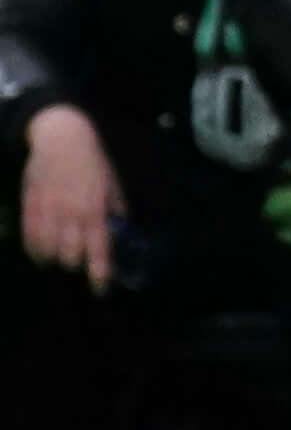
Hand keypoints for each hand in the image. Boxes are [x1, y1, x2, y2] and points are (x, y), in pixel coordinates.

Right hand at [19, 103, 114, 291]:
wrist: (63, 139)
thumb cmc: (93, 163)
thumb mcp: (113, 185)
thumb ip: (116, 210)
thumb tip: (121, 231)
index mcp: (97, 210)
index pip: (99, 250)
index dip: (100, 275)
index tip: (100, 290)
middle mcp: (72, 214)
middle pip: (70, 256)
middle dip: (74, 265)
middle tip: (77, 264)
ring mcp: (49, 210)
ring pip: (47, 251)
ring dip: (53, 260)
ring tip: (57, 260)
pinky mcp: (30, 205)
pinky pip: (29, 237)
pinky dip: (34, 250)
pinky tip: (40, 252)